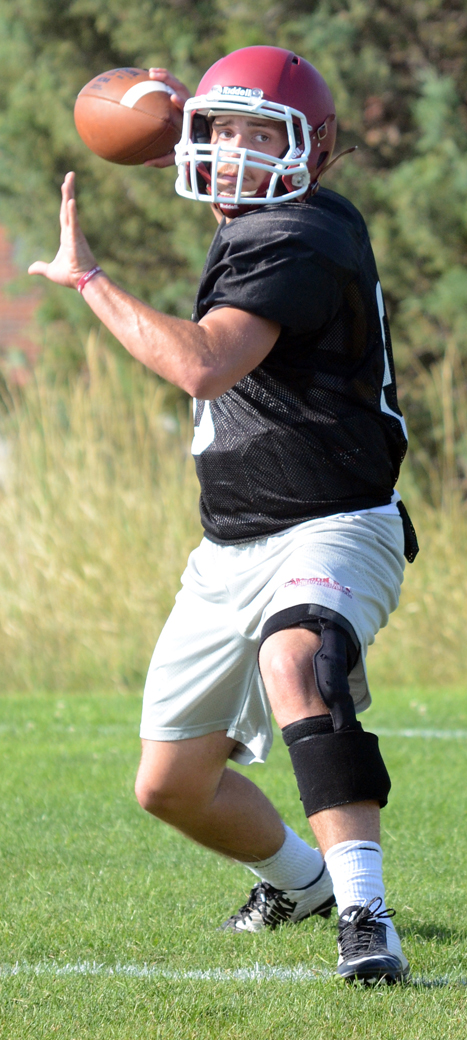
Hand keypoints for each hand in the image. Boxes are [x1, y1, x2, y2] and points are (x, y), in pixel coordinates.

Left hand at [28, 172, 96, 287]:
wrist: (83, 281)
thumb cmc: (71, 276)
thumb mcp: (50, 271)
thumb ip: (40, 267)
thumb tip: (30, 270)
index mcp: (66, 236)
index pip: (64, 214)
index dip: (65, 200)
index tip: (66, 186)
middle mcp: (71, 231)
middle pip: (67, 206)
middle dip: (68, 190)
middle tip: (70, 175)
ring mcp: (74, 233)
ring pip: (70, 210)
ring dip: (68, 194)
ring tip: (68, 179)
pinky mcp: (76, 239)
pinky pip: (73, 223)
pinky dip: (72, 212)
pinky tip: (70, 201)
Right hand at [143, 68, 190, 167]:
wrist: (200, 138)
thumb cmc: (185, 148)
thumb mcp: (175, 156)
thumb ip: (163, 160)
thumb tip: (145, 163)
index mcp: (189, 120)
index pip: (186, 108)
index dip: (180, 101)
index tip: (173, 97)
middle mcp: (189, 108)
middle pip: (181, 89)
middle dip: (169, 81)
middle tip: (155, 76)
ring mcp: (187, 99)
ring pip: (177, 83)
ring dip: (165, 76)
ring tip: (150, 72)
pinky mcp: (183, 95)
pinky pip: (172, 85)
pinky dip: (163, 79)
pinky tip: (150, 76)